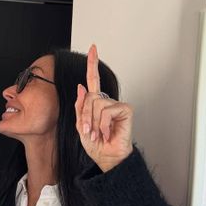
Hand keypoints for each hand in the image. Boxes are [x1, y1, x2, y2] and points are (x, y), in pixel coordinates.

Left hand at [75, 44, 133, 171]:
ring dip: (94, 122)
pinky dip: (103, 125)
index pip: (93, 80)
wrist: (107, 157)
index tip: (93, 48)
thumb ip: (81, 107)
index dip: (93, 64)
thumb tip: (81, 86)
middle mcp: (107, 102)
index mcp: (96, 103)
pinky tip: (108, 133)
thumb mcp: (82, 126)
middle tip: (89, 132)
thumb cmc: (97, 145)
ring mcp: (117, 105)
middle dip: (85, 116)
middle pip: (89, 97)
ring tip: (99, 134)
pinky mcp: (125, 110)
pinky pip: (107, 111)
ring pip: (96, 104)